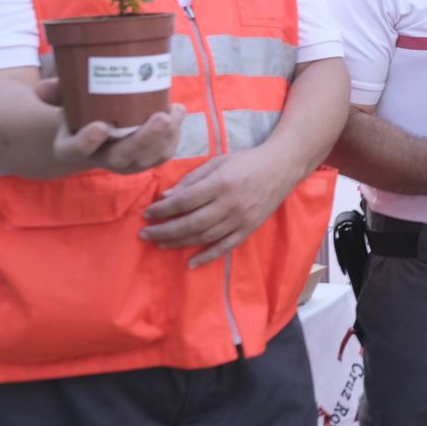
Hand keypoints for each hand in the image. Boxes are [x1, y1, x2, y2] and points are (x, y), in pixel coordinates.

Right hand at [36, 77, 184, 174]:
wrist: (88, 131)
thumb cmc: (74, 111)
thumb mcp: (60, 100)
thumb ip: (54, 92)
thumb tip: (47, 86)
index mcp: (69, 148)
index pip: (74, 151)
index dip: (86, 142)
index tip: (100, 126)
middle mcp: (98, 160)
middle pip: (121, 158)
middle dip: (144, 140)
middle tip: (161, 118)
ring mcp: (123, 163)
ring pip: (146, 159)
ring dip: (165, 138)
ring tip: (176, 112)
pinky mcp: (143, 160)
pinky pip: (161, 155)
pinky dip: (173, 137)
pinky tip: (178, 114)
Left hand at [140, 146, 297, 267]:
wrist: (281, 168)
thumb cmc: (246, 162)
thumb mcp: (218, 162)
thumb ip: (192, 179)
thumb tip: (167, 196)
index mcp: (220, 183)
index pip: (184, 201)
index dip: (163, 210)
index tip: (147, 214)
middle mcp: (230, 204)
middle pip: (191, 222)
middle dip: (165, 230)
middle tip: (145, 234)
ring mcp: (240, 219)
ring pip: (205, 237)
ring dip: (180, 243)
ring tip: (160, 244)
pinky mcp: (249, 229)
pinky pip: (225, 247)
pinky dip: (208, 257)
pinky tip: (191, 263)